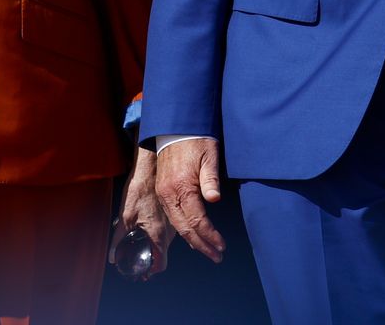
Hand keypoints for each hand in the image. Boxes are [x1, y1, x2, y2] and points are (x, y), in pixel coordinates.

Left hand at [109, 146, 175, 277]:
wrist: (150, 169)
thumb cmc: (139, 190)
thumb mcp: (124, 216)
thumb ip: (118, 239)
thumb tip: (113, 256)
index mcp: (158, 234)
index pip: (161, 264)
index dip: (151, 271)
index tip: (143, 272)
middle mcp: (170, 231)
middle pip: (163, 254)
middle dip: (152, 259)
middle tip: (139, 259)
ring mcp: (172, 222)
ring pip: (166, 243)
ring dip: (155, 246)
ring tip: (141, 243)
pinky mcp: (171, 214)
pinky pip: (168, 231)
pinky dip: (159, 235)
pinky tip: (147, 228)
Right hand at [153, 137, 225, 263]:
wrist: (174, 127)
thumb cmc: (195, 139)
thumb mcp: (209, 155)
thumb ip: (210, 179)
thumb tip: (215, 199)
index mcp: (181, 187)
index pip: (197, 220)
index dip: (210, 235)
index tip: (221, 246)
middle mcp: (168, 194)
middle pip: (184, 228)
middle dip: (201, 245)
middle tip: (217, 256)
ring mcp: (163, 193)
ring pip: (176, 224)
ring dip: (193, 239)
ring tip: (208, 250)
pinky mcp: (162, 190)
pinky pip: (172, 215)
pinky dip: (184, 228)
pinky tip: (193, 234)